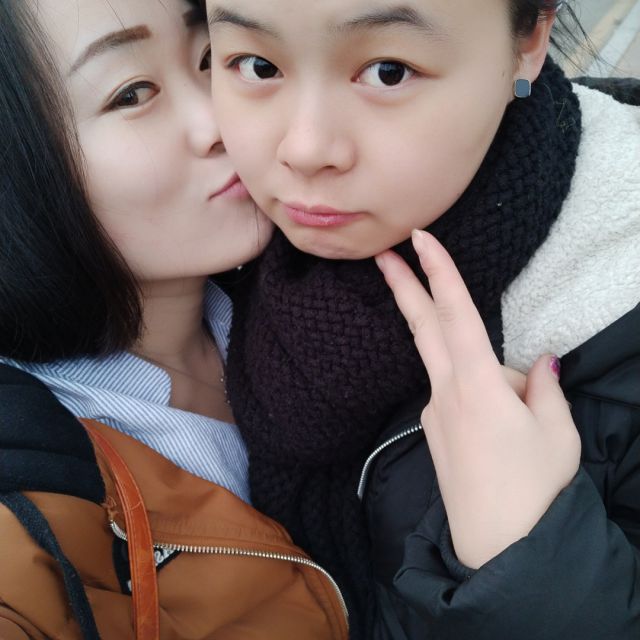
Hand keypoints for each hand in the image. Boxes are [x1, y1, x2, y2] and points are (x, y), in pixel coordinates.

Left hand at [375, 230, 580, 568]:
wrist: (497, 546)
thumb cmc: (533, 489)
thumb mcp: (557, 433)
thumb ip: (544, 388)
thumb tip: (538, 363)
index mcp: (478, 384)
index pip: (456, 314)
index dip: (439, 272)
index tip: (419, 239)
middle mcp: (446, 391)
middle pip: (424, 327)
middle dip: (403, 285)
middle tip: (384, 253)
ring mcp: (434, 411)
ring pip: (457, 368)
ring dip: (487, 374)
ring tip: (522, 422)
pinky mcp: (433, 430)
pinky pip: (457, 396)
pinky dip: (482, 398)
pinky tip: (502, 433)